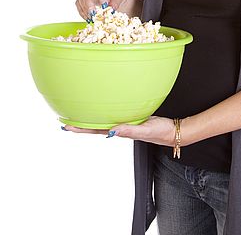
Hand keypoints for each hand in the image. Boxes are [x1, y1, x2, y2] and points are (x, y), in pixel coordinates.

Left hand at [62, 116, 176, 145]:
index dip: (81, 128)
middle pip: (96, 126)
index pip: (96, 129)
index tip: (67, 125)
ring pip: (104, 120)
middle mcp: (120, 127)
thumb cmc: (161, 132)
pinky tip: (104, 108)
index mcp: (120, 131)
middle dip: (81, 124)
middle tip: (66, 120)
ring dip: (91, 118)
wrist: (174, 131)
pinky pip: (115, 114)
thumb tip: (112, 132)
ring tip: (79, 113)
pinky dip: (106, 111)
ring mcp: (126, 122)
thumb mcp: (146, 130)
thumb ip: (129, 130)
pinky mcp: (133, 116)